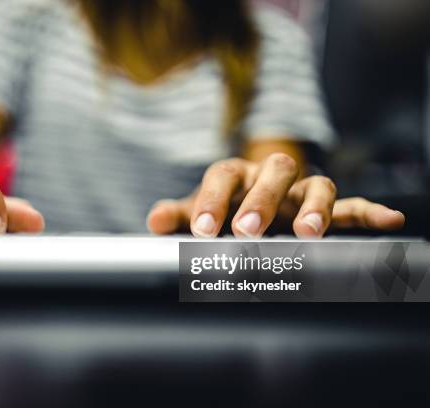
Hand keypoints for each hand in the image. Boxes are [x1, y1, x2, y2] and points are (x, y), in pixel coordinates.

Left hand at [147, 153, 404, 237]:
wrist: (248, 205)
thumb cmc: (221, 211)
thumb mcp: (198, 212)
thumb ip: (178, 214)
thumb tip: (154, 221)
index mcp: (235, 175)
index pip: (224, 176)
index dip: (213, 199)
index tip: (204, 229)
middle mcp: (270, 178)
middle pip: (274, 171)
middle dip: (262, 200)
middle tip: (247, 230)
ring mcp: (300, 192)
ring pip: (317, 185)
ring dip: (315, 207)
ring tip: (309, 232)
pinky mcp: (327, 209)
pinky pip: (352, 205)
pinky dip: (370, 212)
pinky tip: (390, 220)